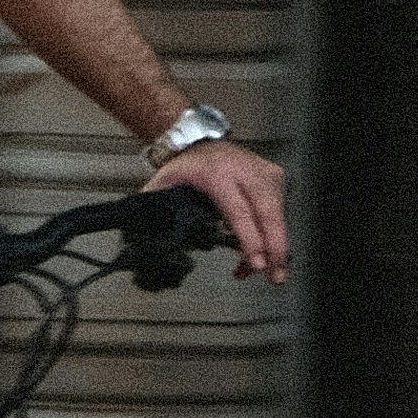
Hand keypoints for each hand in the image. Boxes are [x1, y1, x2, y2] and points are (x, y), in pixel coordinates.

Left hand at [152, 136, 292, 281]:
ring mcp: (265, 173)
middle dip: (276, 249)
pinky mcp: (276, 177)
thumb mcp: (166, 181)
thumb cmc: (188, 165)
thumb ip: (152, 204)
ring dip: (273, 248)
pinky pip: (280, 211)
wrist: (203, 140)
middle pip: (269, 215)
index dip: (250, 239)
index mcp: (219, 176)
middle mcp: (246, 173)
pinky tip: (263, 252)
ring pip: (278, 216)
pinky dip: (274, 234)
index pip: (239, 212)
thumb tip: (137, 230)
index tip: (257, 262)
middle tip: (274, 277)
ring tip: (257, 269)